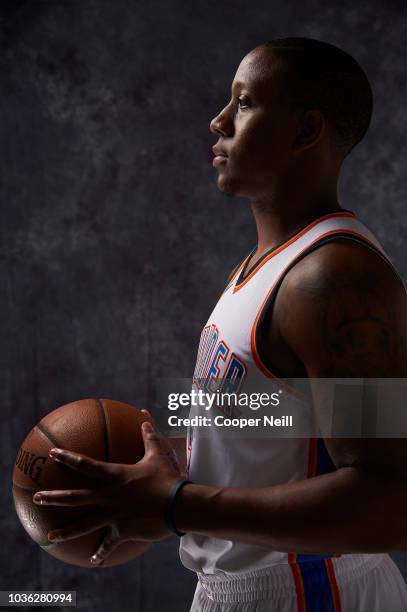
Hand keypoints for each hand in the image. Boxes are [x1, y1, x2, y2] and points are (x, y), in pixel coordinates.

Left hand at [32, 411, 181, 564]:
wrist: (179, 505)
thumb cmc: (168, 477)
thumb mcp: (158, 453)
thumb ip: (148, 435)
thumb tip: (143, 416)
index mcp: (115, 476)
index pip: (86, 465)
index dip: (68, 458)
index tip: (53, 454)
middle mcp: (110, 496)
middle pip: (76, 498)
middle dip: (54, 498)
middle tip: (36, 498)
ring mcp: (115, 515)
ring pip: (85, 524)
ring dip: (66, 531)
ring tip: (50, 536)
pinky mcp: (123, 531)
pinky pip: (109, 543)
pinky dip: (101, 552)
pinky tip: (93, 561)